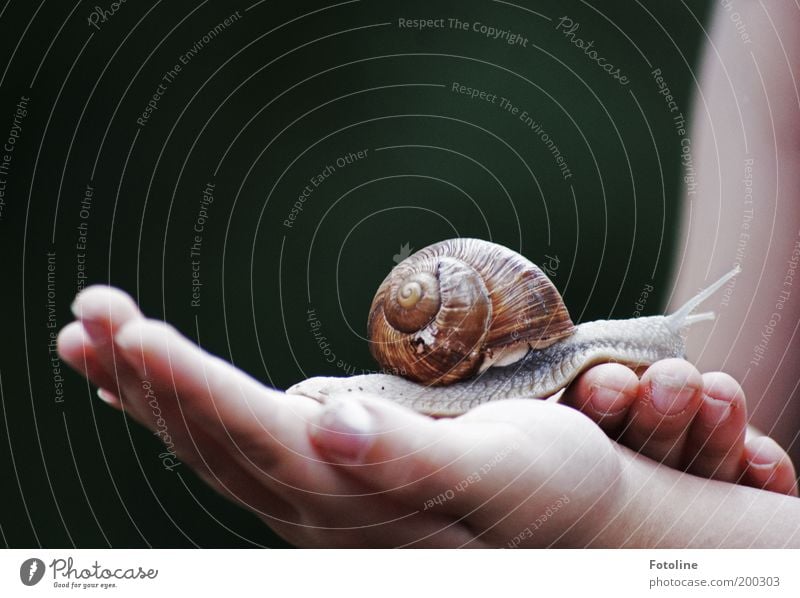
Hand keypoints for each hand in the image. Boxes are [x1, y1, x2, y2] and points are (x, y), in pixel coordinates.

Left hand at [58, 286, 798, 546]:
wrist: (575, 525)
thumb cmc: (545, 493)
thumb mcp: (494, 469)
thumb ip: (409, 455)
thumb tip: (331, 424)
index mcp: (354, 493)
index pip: (248, 434)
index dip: (187, 385)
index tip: (124, 332)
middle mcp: (319, 499)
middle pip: (208, 435)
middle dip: (143, 372)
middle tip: (84, 311)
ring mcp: (315, 490)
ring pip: (209, 437)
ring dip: (148, 386)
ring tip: (91, 339)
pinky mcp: (325, 473)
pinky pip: (233, 436)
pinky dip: (185, 400)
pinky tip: (154, 380)